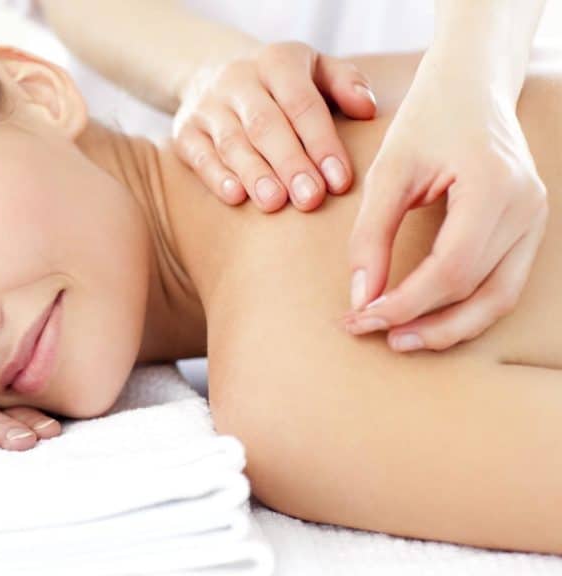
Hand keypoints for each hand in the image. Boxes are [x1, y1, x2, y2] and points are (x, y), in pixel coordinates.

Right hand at [173, 41, 376, 211]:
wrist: (215, 73)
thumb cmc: (282, 85)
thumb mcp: (316, 70)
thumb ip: (346, 84)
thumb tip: (368, 109)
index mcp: (277, 62)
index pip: (302, 103)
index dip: (321, 143)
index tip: (339, 181)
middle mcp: (238, 80)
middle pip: (265, 124)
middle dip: (289, 163)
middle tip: (310, 199)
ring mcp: (208, 106)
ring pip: (231, 142)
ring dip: (254, 174)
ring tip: (275, 203)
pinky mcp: (185, 130)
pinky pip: (198, 155)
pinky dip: (216, 176)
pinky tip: (236, 196)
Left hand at [343, 49, 548, 351]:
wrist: (470, 88)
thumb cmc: (425, 121)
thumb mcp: (387, 173)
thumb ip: (371, 236)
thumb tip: (359, 298)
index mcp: (494, 187)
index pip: (451, 268)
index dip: (405, 302)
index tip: (360, 316)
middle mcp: (526, 208)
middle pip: (480, 292)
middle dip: (425, 324)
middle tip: (373, 334)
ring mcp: (535, 220)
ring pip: (498, 299)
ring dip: (449, 327)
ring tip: (398, 338)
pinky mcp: (528, 229)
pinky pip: (502, 284)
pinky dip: (464, 308)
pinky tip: (425, 317)